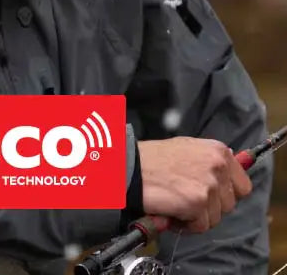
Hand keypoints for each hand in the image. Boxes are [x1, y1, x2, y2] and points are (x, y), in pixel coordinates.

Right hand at [137, 137, 252, 233]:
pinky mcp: (197, 203)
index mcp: (217, 151)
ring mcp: (208, 185)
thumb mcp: (186, 147)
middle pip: (229, 205)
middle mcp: (217, 165)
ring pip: (215, 218)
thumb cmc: (152, 159)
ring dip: (196, 216)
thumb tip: (234, 162)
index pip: (243, 186)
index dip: (224, 194)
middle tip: (184, 197)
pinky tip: (171, 210)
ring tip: (175, 202)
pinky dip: (185, 224)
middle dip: (208, 207)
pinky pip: (200, 226)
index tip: (208, 195)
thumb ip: (209, 158)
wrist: (130, 167)